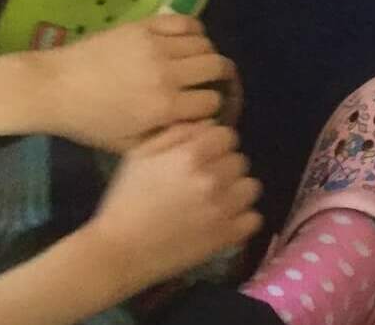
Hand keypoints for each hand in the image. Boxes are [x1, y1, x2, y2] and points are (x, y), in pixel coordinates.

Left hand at [29, 16, 235, 152]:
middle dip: (222, 77)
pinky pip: (185, 21)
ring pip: (205, 43)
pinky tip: (186, 41)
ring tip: (197, 63)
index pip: (212, 102)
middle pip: (218, 67)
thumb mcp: (129, 145)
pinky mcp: (145, 26)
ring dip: (207, 54)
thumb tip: (198, 127)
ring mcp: (156, 45)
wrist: (55, 87)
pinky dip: (193, 31)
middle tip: (214, 82)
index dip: (214, 108)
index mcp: (163, 107)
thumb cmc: (90, 122)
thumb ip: (167, 137)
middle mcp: (167, 73)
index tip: (207, 109)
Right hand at [81, 123, 262, 292]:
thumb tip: (211, 124)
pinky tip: (223, 220)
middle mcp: (213, 178)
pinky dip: (242, 219)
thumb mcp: (141, 154)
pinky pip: (254, 219)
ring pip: (251, 187)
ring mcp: (223, 209)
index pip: (228, 136)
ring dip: (236, 191)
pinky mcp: (227, 236)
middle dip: (225, 167)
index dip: (216, 144)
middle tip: (205, 181)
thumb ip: (178, 133)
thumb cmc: (126, 199)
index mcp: (191, 155)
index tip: (204, 156)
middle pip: (240, 161)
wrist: (121, 250)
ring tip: (216, 200)